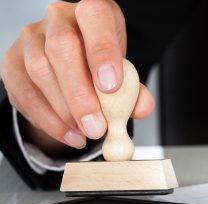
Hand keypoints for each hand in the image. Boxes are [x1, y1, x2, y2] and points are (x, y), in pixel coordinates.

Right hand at [1, 0, 154, 152]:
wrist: (71, 64)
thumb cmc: (99, 66)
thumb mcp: (122, 72)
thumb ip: (135, 90)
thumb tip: (143, 108)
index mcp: (92, 13)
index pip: (95, 17)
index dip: (103, 52)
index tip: (112, 87)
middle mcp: (58, 19)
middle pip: (62, 49)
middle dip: (80, 95)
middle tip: (96, 127)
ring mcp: (31, 40)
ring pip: (39, 72)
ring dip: (64, 112)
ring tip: (85, 134)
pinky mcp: (13, 63)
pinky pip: (24, 93)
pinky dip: (48, 120)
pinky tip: (69, 134)